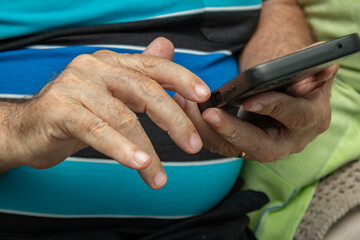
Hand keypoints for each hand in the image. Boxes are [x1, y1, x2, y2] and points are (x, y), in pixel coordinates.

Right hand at [0, 37, 210, 187]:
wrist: (28, 128)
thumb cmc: (77, 113)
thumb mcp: (113, 94)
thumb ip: (141, 75)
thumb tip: (168, 48)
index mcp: (111, 63)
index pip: (153, 66)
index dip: (182, 77)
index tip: (204, 95)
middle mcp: (94, 68)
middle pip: (145, 90)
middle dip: (173, 120)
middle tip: (192, 145)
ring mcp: (75, 86)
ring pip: (123, 117)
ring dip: (147, 150)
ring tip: (159, 174)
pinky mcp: (60, 109)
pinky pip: (98, 130)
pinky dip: (121, 149)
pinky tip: (139, 164)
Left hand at [174, 65, 337, 161]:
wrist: (287, 95)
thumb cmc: (299, 79)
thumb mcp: (310, 72)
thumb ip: (313, 69)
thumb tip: (321, 65)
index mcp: (310, 120)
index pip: (292, 115)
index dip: (272, 107)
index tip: (249, 100)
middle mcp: (289, 142)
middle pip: (259, 144)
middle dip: (232, 130)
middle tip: (209, 114)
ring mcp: (263, 148)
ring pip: (232, 147)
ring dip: (207, 129)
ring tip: (186, 104)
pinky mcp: (243, 147)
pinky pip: (219, 143)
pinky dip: (201, 128)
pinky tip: (185, 108)